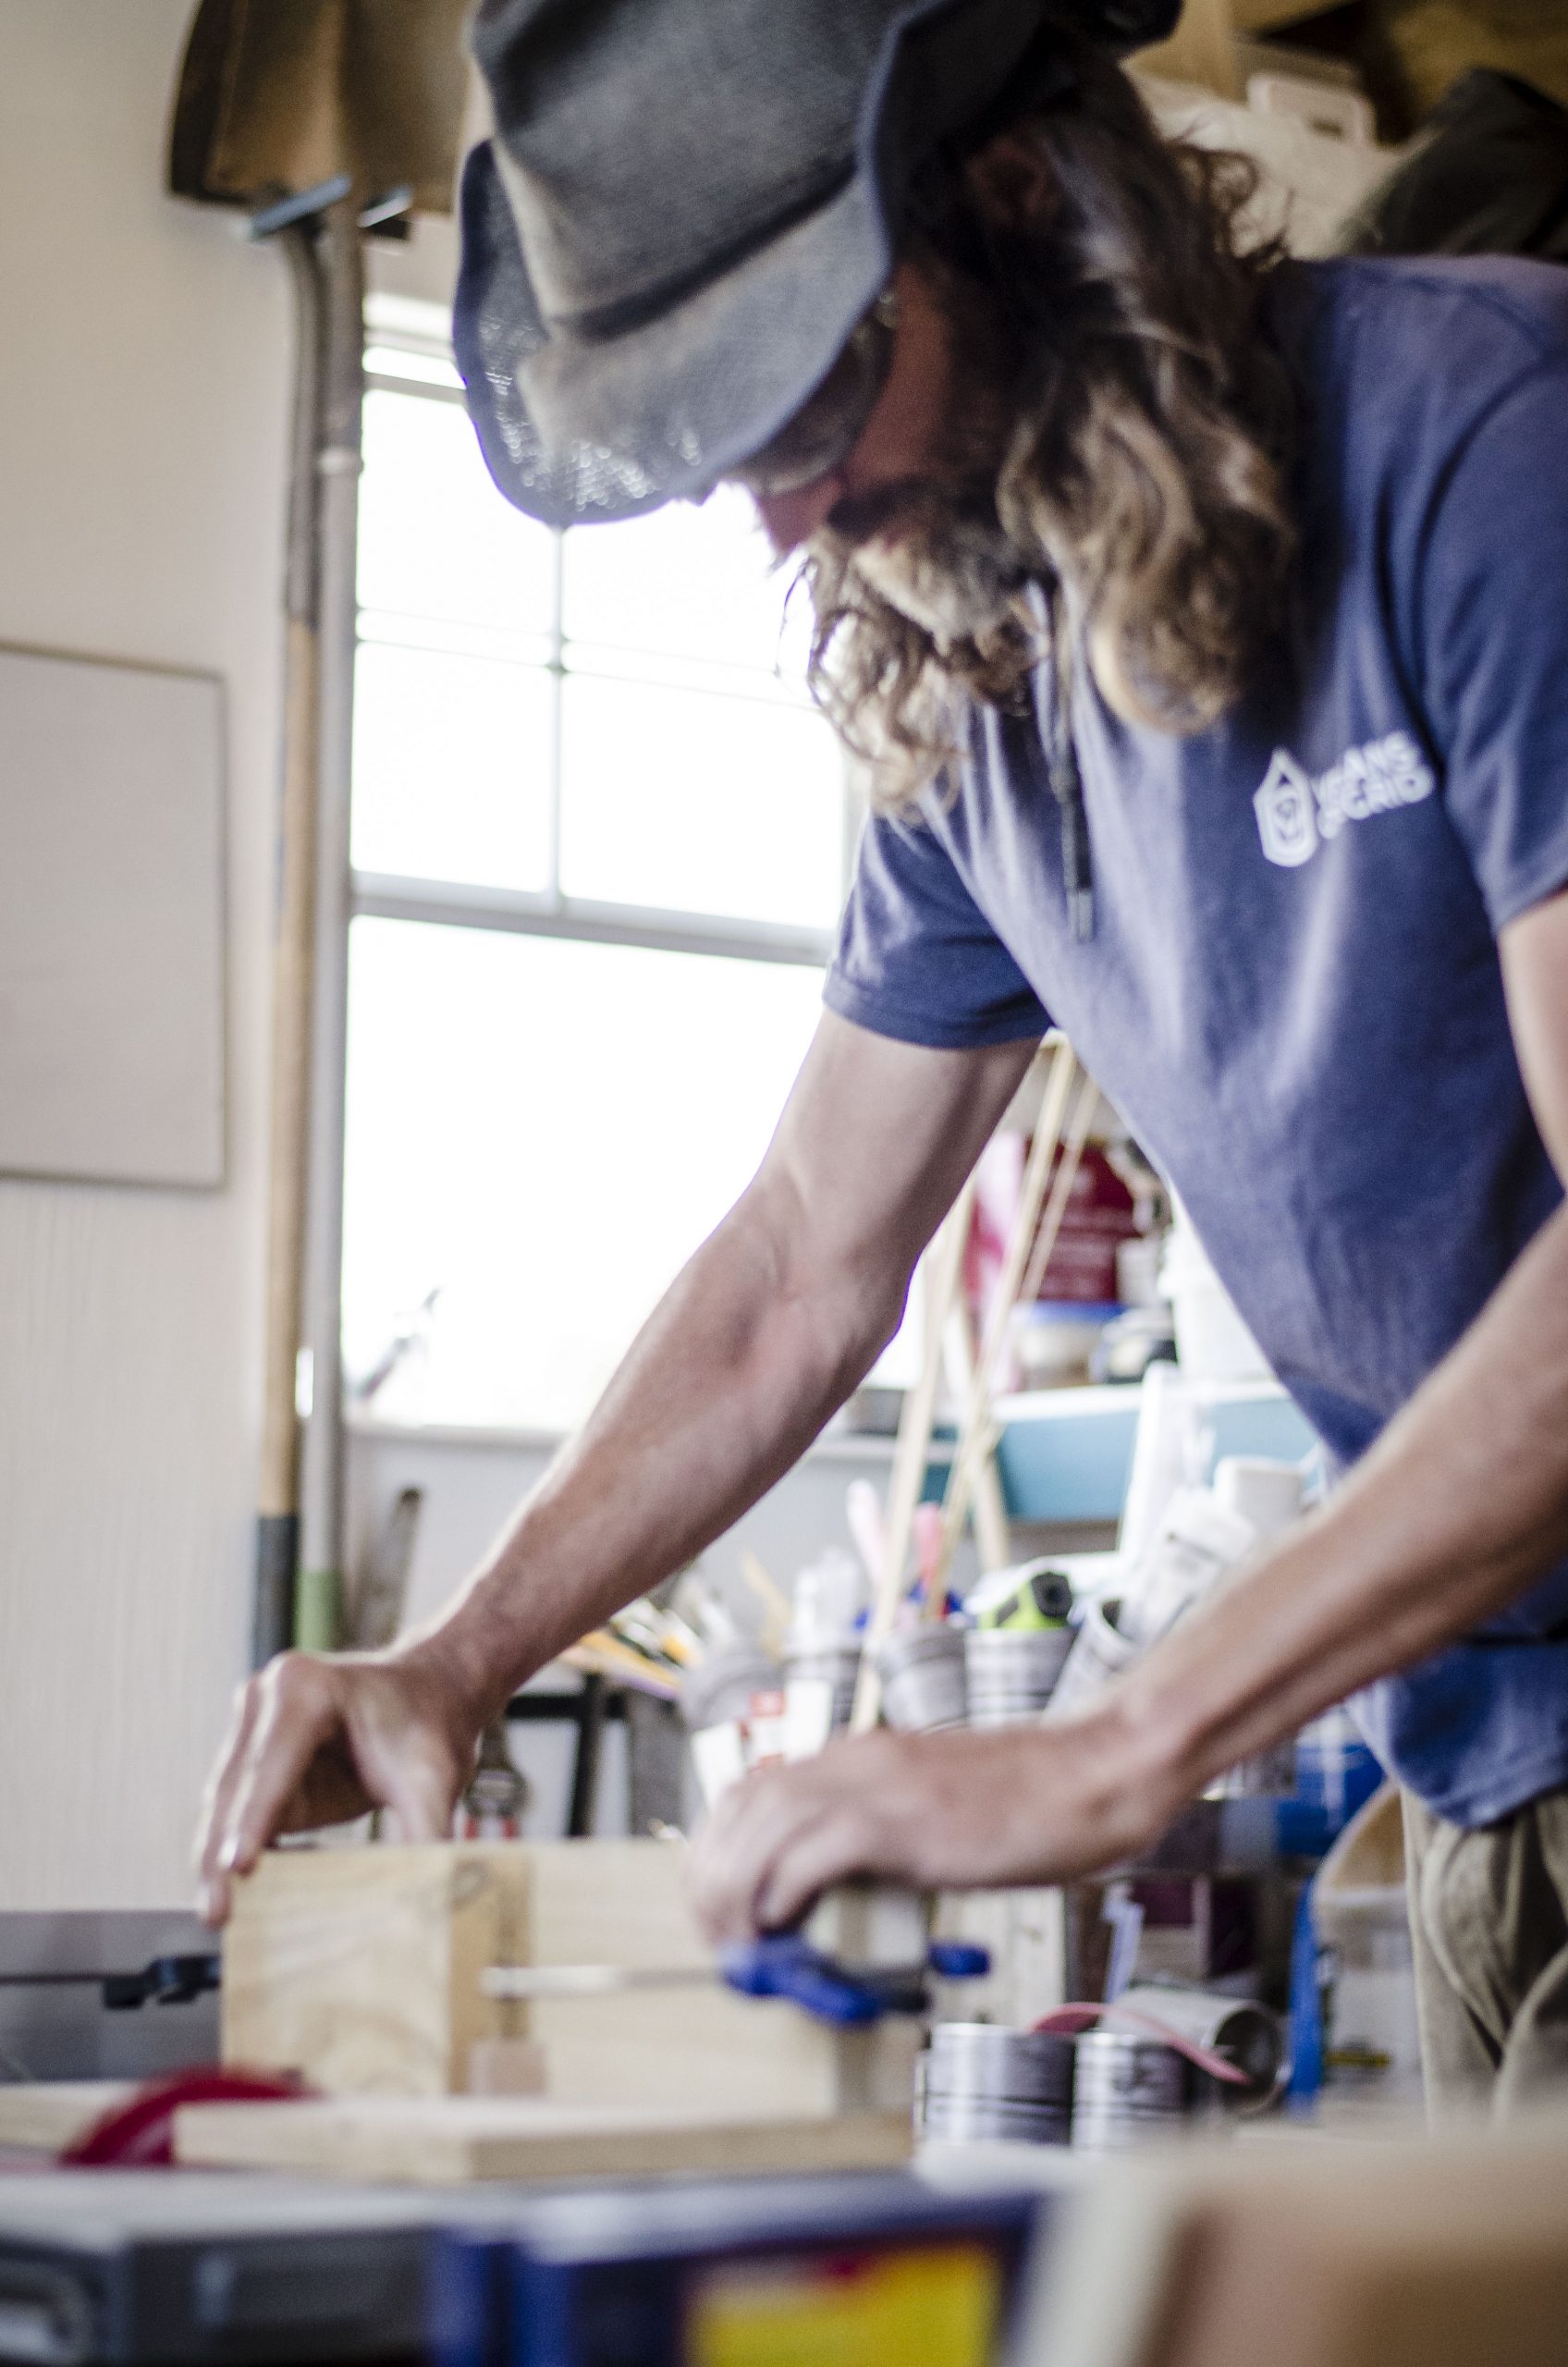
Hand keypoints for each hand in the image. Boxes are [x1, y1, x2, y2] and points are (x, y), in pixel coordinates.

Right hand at [193, 1644, 483, 1924]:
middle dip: (221, 1854)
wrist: (429, 1693)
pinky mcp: (255, 1763)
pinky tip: (239, 1899)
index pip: (271, 1764)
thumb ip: (426, 1832)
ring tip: (218, 1915)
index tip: (237, 1868)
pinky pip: (239, 1814)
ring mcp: (253, 1729)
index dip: (252, 1819)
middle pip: (236, 1789)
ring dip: (218, 1861)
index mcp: (304, 1687)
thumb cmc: (429, 1725)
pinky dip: (240, 1853)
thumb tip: (428, 1900)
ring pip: (226, 1806)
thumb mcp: (433, 1778)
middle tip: (216, 1914)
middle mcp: (265, 1700)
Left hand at [686, 1713, 1172, 1943]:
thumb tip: (833, 1896)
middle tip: (719, 1936)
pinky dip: (785, 1891)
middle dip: (714, 1877)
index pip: (754, 1791)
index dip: (720, 1850)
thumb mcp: (932, 1811)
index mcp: (860, 1757)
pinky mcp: (906, 1822)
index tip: (719, 1903)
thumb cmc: (1030, 1801)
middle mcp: (857, 1762)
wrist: (1096, 1772)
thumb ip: (881, 1840)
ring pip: (764, 1828)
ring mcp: (880, 1786)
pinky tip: (784, 1925)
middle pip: (744, 1808)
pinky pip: (815, 1853)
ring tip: (742, 1943)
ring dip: (738, 1891)